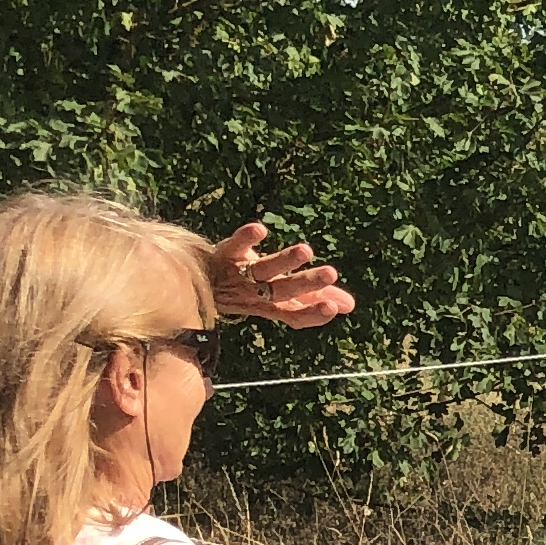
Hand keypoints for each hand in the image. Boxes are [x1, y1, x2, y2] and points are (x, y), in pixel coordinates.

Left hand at [206, 219, 356, 329]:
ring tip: (306, 250)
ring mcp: (238, 274)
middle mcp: (255, 293)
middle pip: (282, 291)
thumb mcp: (281, 294)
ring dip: (284, 261)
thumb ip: (313, 298)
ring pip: (263, 270)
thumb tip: (350, 306)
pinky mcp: (223, 254)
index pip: (295, 315)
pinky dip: (246, 239)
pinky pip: (234, 246)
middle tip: (330, 273)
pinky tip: (261, 229)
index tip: (334, 308)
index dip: (313, 313)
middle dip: (306, 283)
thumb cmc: (244, 286)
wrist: (194, 279)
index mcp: (271, 305)